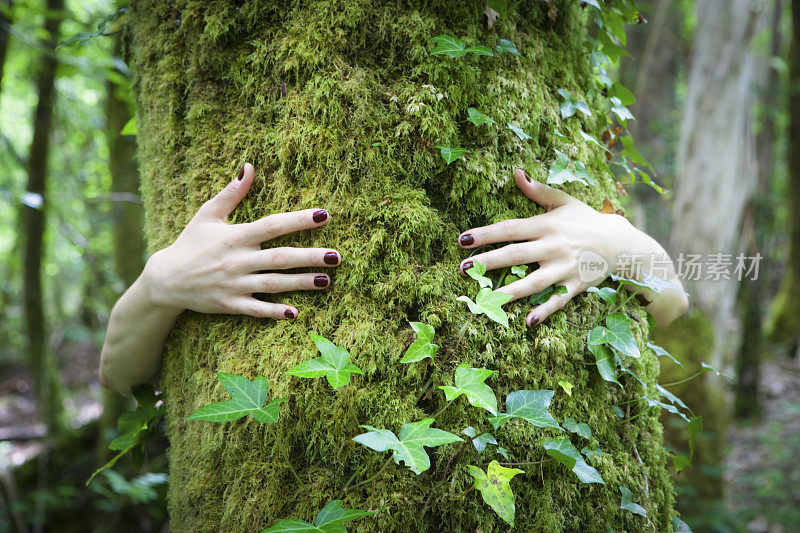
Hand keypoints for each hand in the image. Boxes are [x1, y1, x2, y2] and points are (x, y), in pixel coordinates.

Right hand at [142, 163, 338, 319]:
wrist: (165, 280)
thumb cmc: (191, 243)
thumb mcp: (207, 214)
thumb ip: (231, 193)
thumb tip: (249, 166)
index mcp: (235, 236)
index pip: (272, 226)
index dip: (298, 220)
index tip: (324, 215)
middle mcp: (237, 261)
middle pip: (280, 258)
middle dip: (309, 257)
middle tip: (336, 256)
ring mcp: (234, 285)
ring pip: (273, 284)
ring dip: (301, 283)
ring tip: (327, 280)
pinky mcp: (230, 305)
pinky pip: (256, 310)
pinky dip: (274, 312)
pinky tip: (295, 314)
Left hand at [458, 169, 636, 325]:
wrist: (620, 242)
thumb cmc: (585, 220)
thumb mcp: (564, 202)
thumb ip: (538, 191)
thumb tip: (516, 173)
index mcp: (547, 225)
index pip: (511, 229)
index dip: (486, 234)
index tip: (463, 239)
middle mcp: (554, 247)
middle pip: (516, 255)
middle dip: (489, 262)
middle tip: (463, 269)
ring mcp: (565, 268)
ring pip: (534, 282)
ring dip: (509, 292)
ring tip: (486, 300)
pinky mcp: (576, 286)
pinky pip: (558, 300)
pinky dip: (545, 310)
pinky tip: (528, 321)